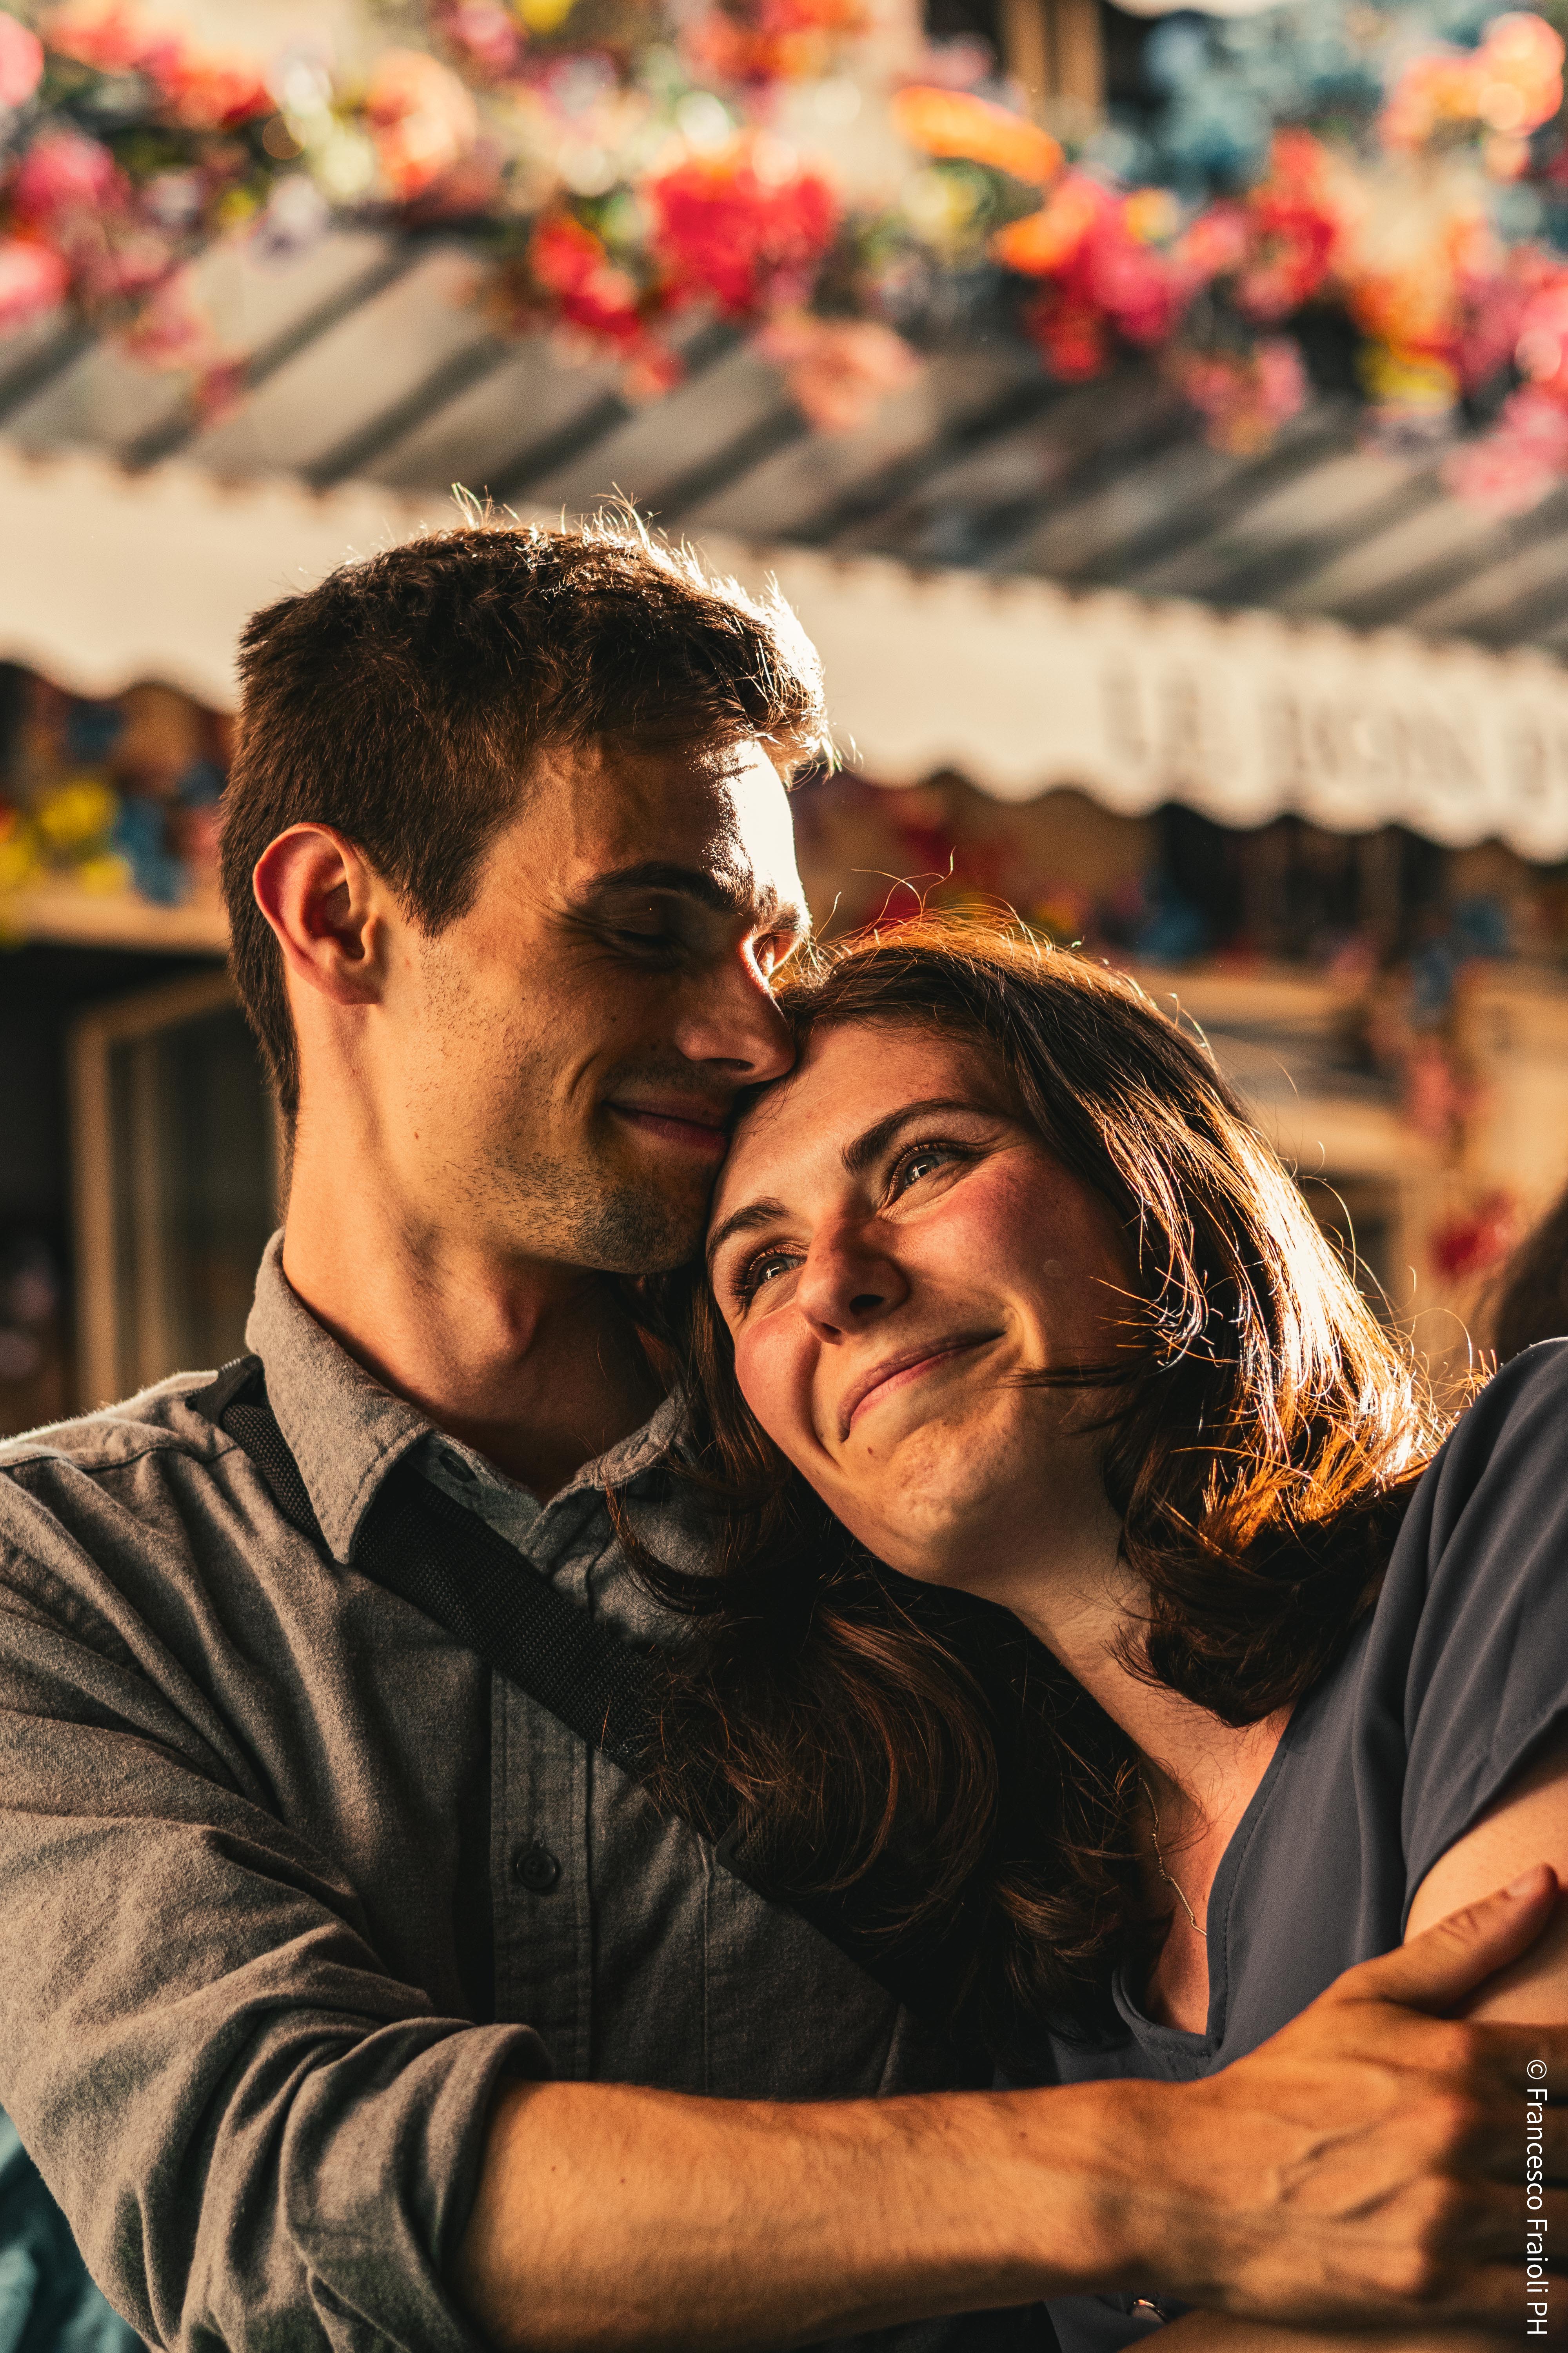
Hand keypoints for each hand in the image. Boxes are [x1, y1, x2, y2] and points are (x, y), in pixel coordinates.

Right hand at [1129, 1867, 1566, 2328]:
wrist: (1191, 2183)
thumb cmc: (1283, 2086)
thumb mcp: (1364, 1997)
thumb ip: (1467, 1942)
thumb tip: (1548, 1879)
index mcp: (1455, 2055)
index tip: (1562, 2099)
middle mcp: (1459, 2128)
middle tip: (1547, 2155)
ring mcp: (1449, 2215)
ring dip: (1567, 2223)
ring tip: (1545, 2207)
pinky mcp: (1437, 2292)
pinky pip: (1550, 2307)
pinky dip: (1561, 2295)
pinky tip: (1543, 2272)